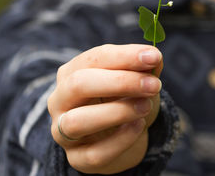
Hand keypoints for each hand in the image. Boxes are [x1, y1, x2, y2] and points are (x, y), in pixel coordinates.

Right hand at [47, 44, 162, 173]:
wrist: (122, 136)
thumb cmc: (125, 100)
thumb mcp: (135, 80)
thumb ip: (144, 68)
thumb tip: (154, 56)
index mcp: (72, 72)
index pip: (94, 58)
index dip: (125, 56)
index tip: (153, 56)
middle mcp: (60, 100)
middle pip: (78, 84)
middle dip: (120, 82)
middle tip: (153, 84)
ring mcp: (62, 131)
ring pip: (78, 121)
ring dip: (117, 112)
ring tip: (146, 106)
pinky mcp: (76, 158)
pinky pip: (95, 153)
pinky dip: (121, 140)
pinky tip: (139, 126)